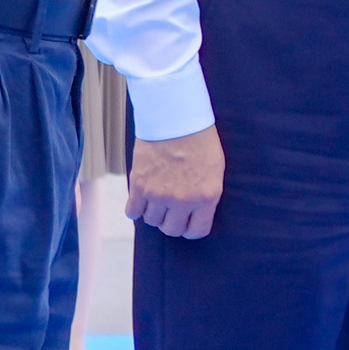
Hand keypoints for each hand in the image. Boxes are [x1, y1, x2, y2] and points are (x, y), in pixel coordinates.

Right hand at [127, 124, 223, 238]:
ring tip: (157, 198)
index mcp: (206, 197)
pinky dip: (136, 209)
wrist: (176, 118)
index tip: (187, 222)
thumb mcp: (215, 171)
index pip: (196, 231)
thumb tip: (196, 214)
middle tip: (171, 210)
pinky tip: (141, 200)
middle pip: (171, 230)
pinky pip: (133, 212)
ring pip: (152, 221)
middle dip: (171, 222)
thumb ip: (206, 195)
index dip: (190, 228)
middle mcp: (182, 200)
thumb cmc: (200, 140)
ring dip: (154, 213)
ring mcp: (159, 194)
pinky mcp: (140, 185)